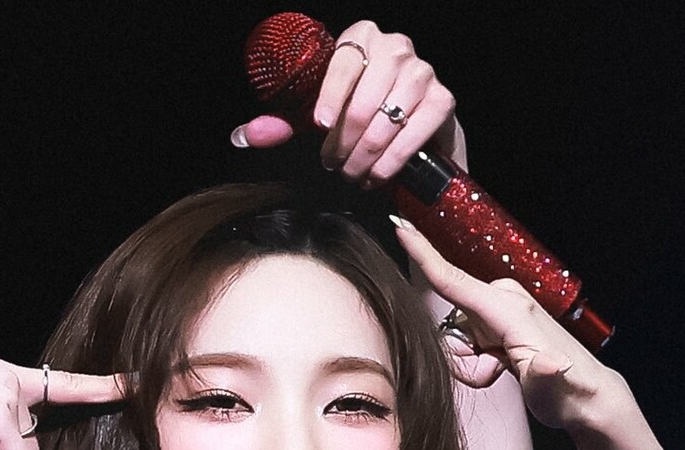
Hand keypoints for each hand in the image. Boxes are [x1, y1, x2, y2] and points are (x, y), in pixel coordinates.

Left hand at [232, 20, 465, 184]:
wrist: (411, 129)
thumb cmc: (359, 118)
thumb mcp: (319, 117)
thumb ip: (282, 124)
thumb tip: (242, 136)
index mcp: (361, 38)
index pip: (343, 63)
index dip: (330, 97)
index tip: (320, 126)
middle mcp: (395, 47)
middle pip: (364, 100)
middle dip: (345, 143)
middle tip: (336, 167)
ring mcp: (422, 72)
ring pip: (387, 120)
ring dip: (367, 157)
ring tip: (356, 175)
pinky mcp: (442, 99)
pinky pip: (415, 132)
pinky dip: (393, 160)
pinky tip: (379, 175)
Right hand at [392, 221, 626, 431]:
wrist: (587, 398)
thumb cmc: (569, 393)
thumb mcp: (554, 388)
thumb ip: (546, 374)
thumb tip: (553, 364)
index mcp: (511, 310)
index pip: (456, 281)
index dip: (425, 256)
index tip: (401, 227)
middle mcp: (505, 302)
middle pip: (451, 324)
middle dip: (463, 358)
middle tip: (496, 371)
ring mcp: (502, 312)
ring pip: (458, 339)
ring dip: (472, 364)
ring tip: (504, 371)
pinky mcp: (501, 323)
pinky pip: (468, 343)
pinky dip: (480, 363)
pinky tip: (504, 367)